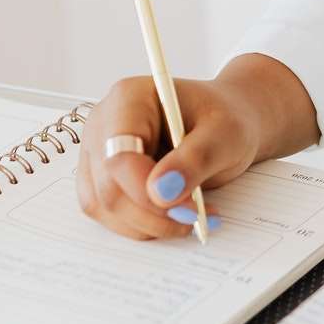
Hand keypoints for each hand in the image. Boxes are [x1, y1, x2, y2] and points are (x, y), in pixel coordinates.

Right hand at [75, 74, 262, 242]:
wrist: (224, 125)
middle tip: (195, 215)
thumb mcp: (225, 133)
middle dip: (153, 213)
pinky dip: (142, 225)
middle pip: (108, 187)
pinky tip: (173, 215)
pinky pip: (109, 214)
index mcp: (130, 98)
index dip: (147, 191)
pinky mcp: (101, 178)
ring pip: (104, 207)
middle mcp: (104, 124)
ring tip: (190, 213)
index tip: (187, 207)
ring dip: (148, 224)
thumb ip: (196, 158)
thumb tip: (161, 191)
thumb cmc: (225, 118)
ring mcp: (98, 153)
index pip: (119, 155)